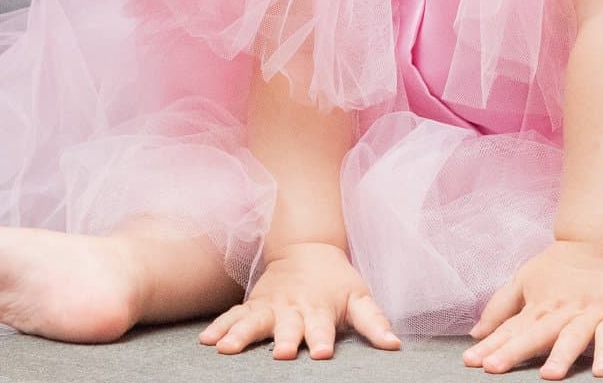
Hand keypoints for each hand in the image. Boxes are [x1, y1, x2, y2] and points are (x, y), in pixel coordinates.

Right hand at [199, 241, 399, 359]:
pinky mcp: (253, 305)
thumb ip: (374, 322)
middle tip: (281, 353)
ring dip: (241, 335)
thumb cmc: (336, 280)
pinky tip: (207, 341)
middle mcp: (293, 309)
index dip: (323, 339)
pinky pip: (233, 316)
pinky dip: (220, 326)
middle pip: (287, 326)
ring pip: (253, 321)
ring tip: (227, 349)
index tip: (322, 353)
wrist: (307, 248)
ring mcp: (270, 306)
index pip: (323, 327)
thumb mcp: (359, 297)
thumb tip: (395, 345)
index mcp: (320, 309)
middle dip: (283, 339)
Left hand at [464, 239, 602, 378]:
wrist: (598, 238)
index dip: (490, 345)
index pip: (510, 329)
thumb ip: (500, 307)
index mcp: (538, 305)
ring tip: (549, 375)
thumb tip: (476, 333)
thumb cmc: (558, 265)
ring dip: (560, 355)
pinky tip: (601, 371)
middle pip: (535, 334)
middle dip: (514, 351)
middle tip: (494, 367)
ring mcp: (587, 314)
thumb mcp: (523, 279)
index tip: (470, 361)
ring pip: (572, 337)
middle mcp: (560, 312)